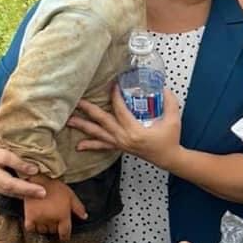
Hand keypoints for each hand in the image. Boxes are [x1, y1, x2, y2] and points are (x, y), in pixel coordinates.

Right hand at [0, 132, 45, 199]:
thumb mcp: (4, 137)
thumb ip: (17, 143)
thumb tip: (42, 145)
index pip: (5, 159)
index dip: (21, 165)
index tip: (36, 170)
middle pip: (5, 182)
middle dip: (25, 188)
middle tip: (42, 192)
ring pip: (5, 190)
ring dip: (24, 194)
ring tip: (40, 195)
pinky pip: (4, 193)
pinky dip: (18, 195)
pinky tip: (30, 195)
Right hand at [23, 177, 87, 240]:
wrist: (37, 180)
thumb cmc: (56, 187)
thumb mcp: (71, 195)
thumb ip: (78, 208)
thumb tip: (85, 217)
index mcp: (63, 216)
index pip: (65, 233)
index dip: (65, 236)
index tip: (64, 236)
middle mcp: (52, 220)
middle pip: (54, 231)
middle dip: (55, 227)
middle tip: (54, 220)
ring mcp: (40, 219)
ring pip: (43, 231)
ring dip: (45, 228)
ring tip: (46, 219)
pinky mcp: (29, 217)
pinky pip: (31, 229)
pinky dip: (34, 227)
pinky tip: (36, 222)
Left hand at [68, 86, 183, 170]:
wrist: (168, 157)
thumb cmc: (170, 140)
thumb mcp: (173, 119)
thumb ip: (169, 101)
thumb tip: (161, 86)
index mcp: (135, 131)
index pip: (120, 109)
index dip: (115, 95)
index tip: (112, 84)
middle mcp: (124, 137)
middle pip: (102, 120)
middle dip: (88, 110)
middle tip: (76, 101)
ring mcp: (120, 143)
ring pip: (98, 133)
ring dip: (83, 126)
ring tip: (69, 121)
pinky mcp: (120, 146)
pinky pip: (102, 146)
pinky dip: (90, 145)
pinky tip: (79, 146)